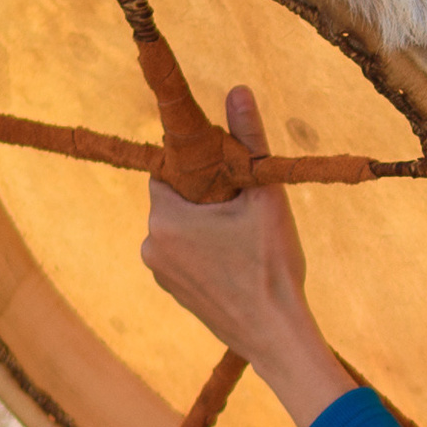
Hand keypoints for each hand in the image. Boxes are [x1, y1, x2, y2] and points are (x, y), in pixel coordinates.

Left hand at [140, 87, 353, 426]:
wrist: (276, 336)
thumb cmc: (272, 267)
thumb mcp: (266, 196)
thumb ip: (249, 140)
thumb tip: (238, 89)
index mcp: (166, 217)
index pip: (170, 171)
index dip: (201, 169)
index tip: (229, 177)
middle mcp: (150, 244)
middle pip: (176, 200)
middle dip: (206, 199)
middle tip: (245, 212)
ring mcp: (159, 272)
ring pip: (181, 228)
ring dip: (206, 226)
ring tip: (245, 244)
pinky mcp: (173, 292)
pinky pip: (184, 256)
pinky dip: (206, 253)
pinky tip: (238, 266)